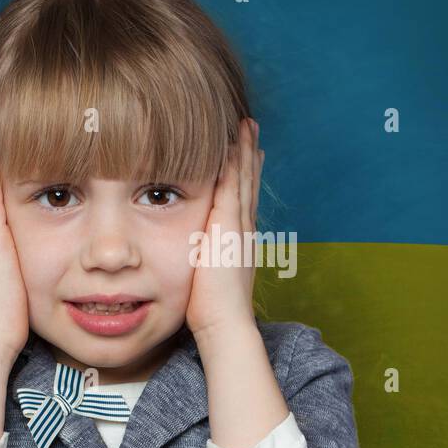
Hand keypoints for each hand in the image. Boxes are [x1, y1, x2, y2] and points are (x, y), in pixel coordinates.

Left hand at [185, 117, 263, 339]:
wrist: (225, 322)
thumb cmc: (211, 312)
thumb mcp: (207, 281)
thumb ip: (202, 265)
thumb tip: (195, 264)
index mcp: (238, 241)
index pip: (242, 201)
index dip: (245, 176)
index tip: (247, 156)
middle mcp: (244, 229)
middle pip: (248, 182)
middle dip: (249, 155)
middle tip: (251, 129)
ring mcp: (239, 224)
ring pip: (243, 177)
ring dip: (244, 150)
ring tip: (246, 126)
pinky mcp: (229, 223)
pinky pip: (233, 183)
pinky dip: (234, 161)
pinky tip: (231, 140)